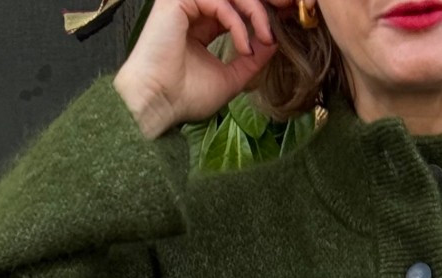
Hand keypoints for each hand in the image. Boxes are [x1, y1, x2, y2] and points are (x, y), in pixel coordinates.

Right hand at [115, 0, 279, 138]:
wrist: (158, 103)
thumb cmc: (185, 97)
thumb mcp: (230, 78)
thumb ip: (251, 60)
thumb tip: (273, 41)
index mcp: (201, 23)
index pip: (235, 6)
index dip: (259, 13)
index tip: (280, 26)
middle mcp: (192, 8)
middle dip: (262, 5)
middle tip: (283, 15)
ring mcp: (184, 2)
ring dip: (255, 12)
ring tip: (266, 38)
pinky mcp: (177, 0)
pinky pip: (219, 1)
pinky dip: (237, 23)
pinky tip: (244, 47)